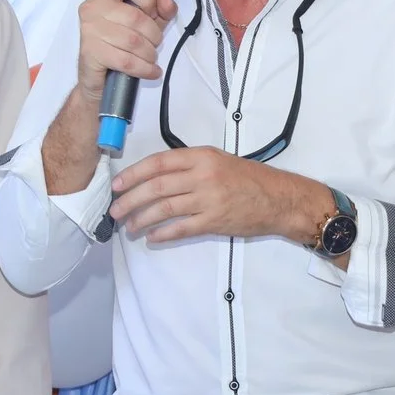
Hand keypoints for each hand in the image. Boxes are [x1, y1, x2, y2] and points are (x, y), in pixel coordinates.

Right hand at [72, 0, 178, 100]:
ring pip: (132, 41)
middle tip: (155, 44)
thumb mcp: (145, 23)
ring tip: (151, 58)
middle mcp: (93, 7)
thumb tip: (167, 3)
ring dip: (149, 53)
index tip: (153, 13)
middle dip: (154, 35)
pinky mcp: (90, 53)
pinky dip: (144, 68)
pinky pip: (125, 61)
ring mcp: (89, 30)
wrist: (96, 76)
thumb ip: (159, 11)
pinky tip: (152, 71)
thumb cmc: (120, 44)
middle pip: (135, 17)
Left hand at [109, 146, 328, 246]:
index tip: (117, 184)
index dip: (133, 174)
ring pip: (164, 209)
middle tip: (115, 210)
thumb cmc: (248, 178)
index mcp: (202, 156)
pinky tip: (152, 238)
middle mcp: (203, 176)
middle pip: (155, 188)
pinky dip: (162, 234)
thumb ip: (189, 164)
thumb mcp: (218, 160)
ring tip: (129, 227)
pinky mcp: (214, 221)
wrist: (279, 198)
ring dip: (141, 219)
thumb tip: (156, 176)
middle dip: (130, 200)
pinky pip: (180, 229)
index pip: (158, 163)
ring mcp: (208, 200)